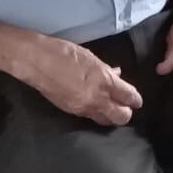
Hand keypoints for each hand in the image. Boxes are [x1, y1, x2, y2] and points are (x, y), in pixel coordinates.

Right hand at [23, 36, 141, 126]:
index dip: (135, 99)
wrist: (36, 62)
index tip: (136, 99)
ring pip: (106, 121)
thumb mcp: (89, 56)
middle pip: (121, 116)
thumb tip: (117, 75)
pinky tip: (95, 104)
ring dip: (112, 116)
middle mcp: (96, 98)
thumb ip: (105, 69)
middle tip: (126, 106)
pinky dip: (97, 113)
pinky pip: (91, 117)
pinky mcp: (72, 112)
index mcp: (103, 80)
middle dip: (126, 112)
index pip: (128, 96)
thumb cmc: (63, 52)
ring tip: (112, 108)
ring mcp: (83, 108)